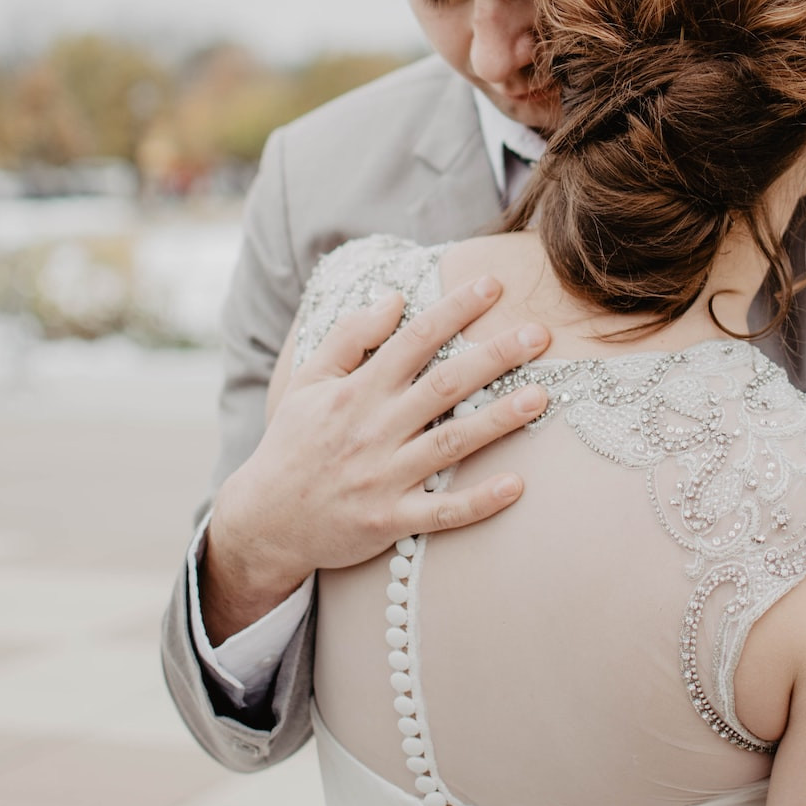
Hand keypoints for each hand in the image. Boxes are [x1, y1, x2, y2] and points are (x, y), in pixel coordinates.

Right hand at [201, 278, 549, 640]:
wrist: (264, 521)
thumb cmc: (292, 444)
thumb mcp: (308, 382)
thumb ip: (349, 337)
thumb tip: (394, 297)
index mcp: (357, 392)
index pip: (414, 340)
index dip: (455, 309)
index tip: (493, 284)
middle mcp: (374, 430)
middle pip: (445, 385)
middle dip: (494, 357)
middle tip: (540, 334)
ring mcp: (384, 477)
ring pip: (451, 444)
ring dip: (499, 420)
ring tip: (542, 397)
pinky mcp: (390, 521)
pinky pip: (441, 513)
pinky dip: (479, 501)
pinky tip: (517, 486)